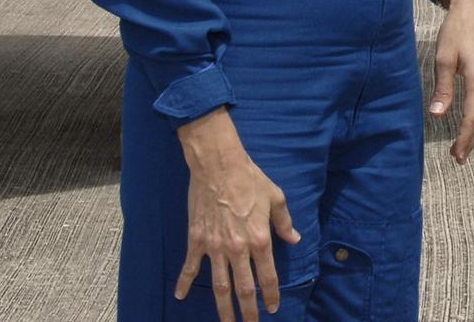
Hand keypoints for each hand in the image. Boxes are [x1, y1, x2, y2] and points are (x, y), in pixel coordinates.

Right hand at [174, 108, 300, 320]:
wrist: (219, 167)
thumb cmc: (251, 179)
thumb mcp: (276, 198)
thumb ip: (284, 223)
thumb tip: (294, 239)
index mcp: (260, 240)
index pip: (267, 276)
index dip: (271, 295)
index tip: (273, 309)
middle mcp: (238, 249)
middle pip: (243, 288)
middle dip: (248, 311)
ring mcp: (215, 247)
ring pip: (219, 285)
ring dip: (222, 308)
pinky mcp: (196, 241)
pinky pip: (190, 267)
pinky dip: (184, 283)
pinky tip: (179, 297)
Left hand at [430, 0, 473, 163]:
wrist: (472, 8)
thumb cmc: (455, 31)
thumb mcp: (443, 58)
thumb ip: (443, 88)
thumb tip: (438, 116)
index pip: (473, 117)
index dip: (465, 138)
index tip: (456, 155)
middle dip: (472, 140)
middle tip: (459, 158)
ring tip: (462, 145)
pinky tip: (470, 122)